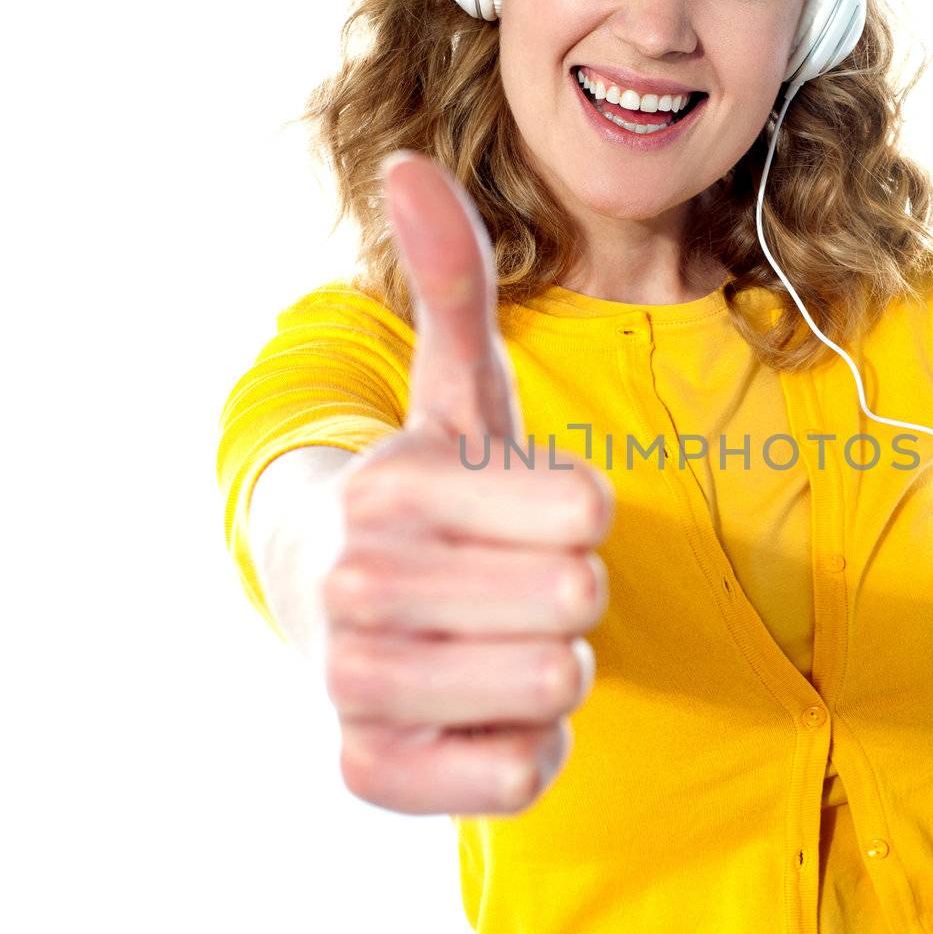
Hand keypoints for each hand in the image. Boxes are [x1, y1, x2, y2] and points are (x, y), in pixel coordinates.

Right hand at [321, 151, 612, 815]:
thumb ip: (454, 282)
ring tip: (491, 637)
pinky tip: (475, 708)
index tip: (522, 511)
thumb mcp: (457, 393)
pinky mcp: (370, 772)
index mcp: (395, 484)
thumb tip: (408, 160)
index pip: (589, 510)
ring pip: (559, 683)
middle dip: (566, 588)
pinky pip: (522, 773)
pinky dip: (526, 745)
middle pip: (581, 598)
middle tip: (506, 580)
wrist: (342, 608)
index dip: (579, 512)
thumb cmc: (436, 498)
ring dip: (550, 663)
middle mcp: (360, 585)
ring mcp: (358, 686)